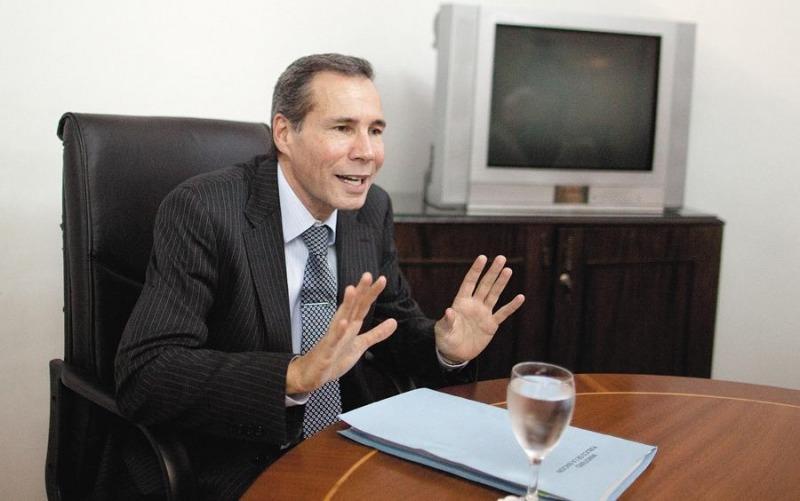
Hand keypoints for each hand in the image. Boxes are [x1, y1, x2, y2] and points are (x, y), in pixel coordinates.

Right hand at [286, 272, 396, 393]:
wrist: (312, 375)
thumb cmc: (334, 357)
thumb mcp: (360, 344)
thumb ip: (377, 333)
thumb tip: (394, 322)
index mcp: (351, 325)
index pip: (362, 306)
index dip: (371, 293)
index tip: (381, 279)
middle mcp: (341, 327)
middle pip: (352, 306)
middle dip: (359, 291)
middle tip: (367, 274)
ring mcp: (333, 338)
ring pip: (340, 317)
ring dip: (346, 304)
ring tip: (352, 289)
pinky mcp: (327, 351)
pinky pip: (333, 340)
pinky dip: (338, 332)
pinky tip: (343, 322)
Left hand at [435, 255, 524, 363]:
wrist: (455, 354)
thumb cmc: (445, 339)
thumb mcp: (443, 331)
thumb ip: (447, 321)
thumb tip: (449, 311)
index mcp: (461, 302)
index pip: (470, 282)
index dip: (476, 270)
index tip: (483, 257)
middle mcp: (474, 305)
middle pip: (485, 285)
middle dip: (493, 272)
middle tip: (501, 258)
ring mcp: (483, 313)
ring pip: (494, 295)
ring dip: (501, 283)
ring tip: (508, 270)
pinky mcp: (491, 325)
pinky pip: (503, 313)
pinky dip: (511, 306)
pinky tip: (520, 297)